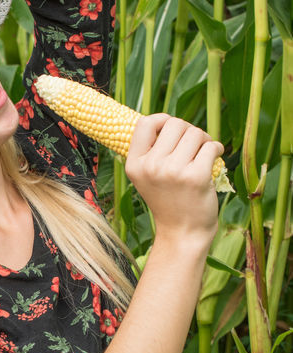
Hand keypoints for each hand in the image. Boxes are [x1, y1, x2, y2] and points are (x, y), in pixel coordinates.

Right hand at [125, 114, 221, 243]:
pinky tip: (215, 158)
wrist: (182, 233)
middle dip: (189, 131)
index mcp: (134, 164)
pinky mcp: (196, 177)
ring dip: (205, 140)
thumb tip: (167, 121)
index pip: (145, 123)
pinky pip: (211, 146)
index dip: (163, 120)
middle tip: (194, 146)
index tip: (173, 131)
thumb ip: (152, 151)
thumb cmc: (169, 200)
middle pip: (175, 124)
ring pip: (195, 133)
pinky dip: (217, 149)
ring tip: (204, 154)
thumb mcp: (147, 177)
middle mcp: (151, 166)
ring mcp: (173, 172)